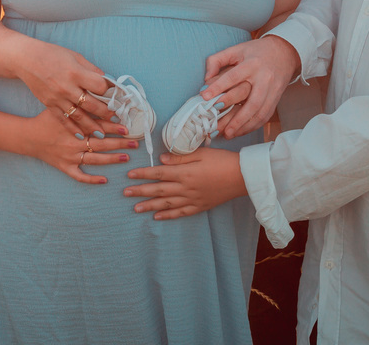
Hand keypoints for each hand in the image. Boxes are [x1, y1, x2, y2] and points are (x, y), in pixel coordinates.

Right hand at [14, 41, 112, 137]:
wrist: (27, 59)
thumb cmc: (53, 54)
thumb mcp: (75, 56)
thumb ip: (91, 70)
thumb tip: (107, 81)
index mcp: (76, 73)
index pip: (99, 87)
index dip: (110, 92)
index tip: (117, 97)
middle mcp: (67, 87)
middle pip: (92, 104)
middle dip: (106, 113)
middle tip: (117, 118)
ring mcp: (57, 98)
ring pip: (78, 116)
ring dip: (92, 126)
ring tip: (103, 133)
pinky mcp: (49, 104)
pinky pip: (63, 119)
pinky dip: (73, 128)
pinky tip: (81, 135)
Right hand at [22, 110, 137, 184]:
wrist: (27, 136)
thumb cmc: (45, 120)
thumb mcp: (60, 109)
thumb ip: (79, 106)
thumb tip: (98, 99)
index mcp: (75, 128)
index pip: (98, 127)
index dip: (113, 127)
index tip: (127, 127)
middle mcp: (74, 143)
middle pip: (101, 144)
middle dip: (119, 143)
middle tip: (134, 142)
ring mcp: (70, 157)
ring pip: (95, 160)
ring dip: (112, 159)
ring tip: (126, 157)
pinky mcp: (64, 166)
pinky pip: (79, 176)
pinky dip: (91, 179)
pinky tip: (104, 180)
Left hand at [125, 148, 245, 218]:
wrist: (243, 176)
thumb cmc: (223, 161)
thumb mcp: (202, 153)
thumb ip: (181, 156)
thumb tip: (162, 158)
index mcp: (185, 172)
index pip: (159, 173)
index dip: (143, 174)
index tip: (130, 175)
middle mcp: (186, 188)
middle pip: (158, 190)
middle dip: (140, 191)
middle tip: (125, 193)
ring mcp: (192, 199)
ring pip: (166, 204)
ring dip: (149, 206)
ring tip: (135, 208)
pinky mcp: (200, 206)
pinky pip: (180, 213)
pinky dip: (168, 215)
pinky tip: (157, 217)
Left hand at [201, 36, 300, 138]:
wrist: (285, 52)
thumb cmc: (256, 51)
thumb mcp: (236, 49)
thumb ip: (217, 60)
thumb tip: (205, 80)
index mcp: (252, 64)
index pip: (233, 77)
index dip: (218, 87)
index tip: (204, 97)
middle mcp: (264, 78)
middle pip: (252, 101)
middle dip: (235, 117)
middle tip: (218, 127)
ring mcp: (273, 90)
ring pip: (260, 112)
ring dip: (244, 126)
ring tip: (228, 134)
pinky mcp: (277, 98)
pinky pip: (266, 115)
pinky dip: (253, 125)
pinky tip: (241, 131)